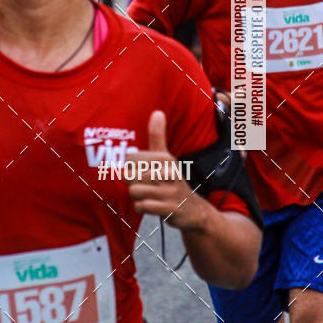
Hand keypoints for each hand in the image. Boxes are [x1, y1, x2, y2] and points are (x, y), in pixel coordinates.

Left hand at [125, 111, 204, 229]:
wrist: (194, 210)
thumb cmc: (172, 181)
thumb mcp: (166, 158)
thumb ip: (158, 136)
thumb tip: (157, 112)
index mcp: (165, 158)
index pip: (129, 159)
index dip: (130, 168)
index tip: (142, 172)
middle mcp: (169, 172)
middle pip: (129, 176)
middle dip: (132, 184)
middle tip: (146, 186)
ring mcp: (171, 191)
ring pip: (134, 192)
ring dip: (137, 197)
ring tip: (149, 196)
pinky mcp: (171, 208)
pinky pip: (142, 206)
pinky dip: (142, 208)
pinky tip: (151, 206)